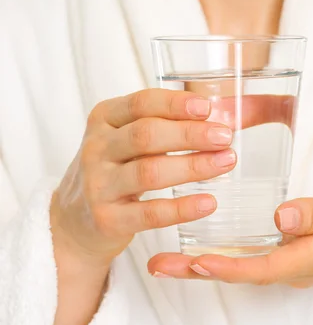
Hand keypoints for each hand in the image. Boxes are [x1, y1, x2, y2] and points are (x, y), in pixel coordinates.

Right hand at [51, 89, 236, 267]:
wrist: (74, 221)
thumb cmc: (113, 170)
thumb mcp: (124, 139)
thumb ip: (160, 125)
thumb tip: (215, 118)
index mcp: (103, 119)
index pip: (140, 103)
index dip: (175, 104)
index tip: (207, 108)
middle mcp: (96, 149)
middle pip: (146, 135)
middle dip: (190, 134)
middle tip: (225, 137)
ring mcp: (98, 185)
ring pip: (149, 172)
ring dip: (193, 166)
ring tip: (226, 162)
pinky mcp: (107, 220)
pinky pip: (150, 213)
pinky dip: (183, 208)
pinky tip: (208, 202)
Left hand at [148, 185, 312, 289]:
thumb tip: (281, 218)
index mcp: (311, 256)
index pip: (263, 267)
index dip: (228, 267)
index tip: (195, 263)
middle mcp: (293, 266)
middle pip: (240, 273)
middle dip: (198, 272)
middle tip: (158, 266)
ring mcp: (287, 263)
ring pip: (239, 267)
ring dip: (200, 266)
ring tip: (162, 261)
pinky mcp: (283, 254)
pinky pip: (246, 258)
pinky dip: (217, 256)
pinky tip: (195, 248)